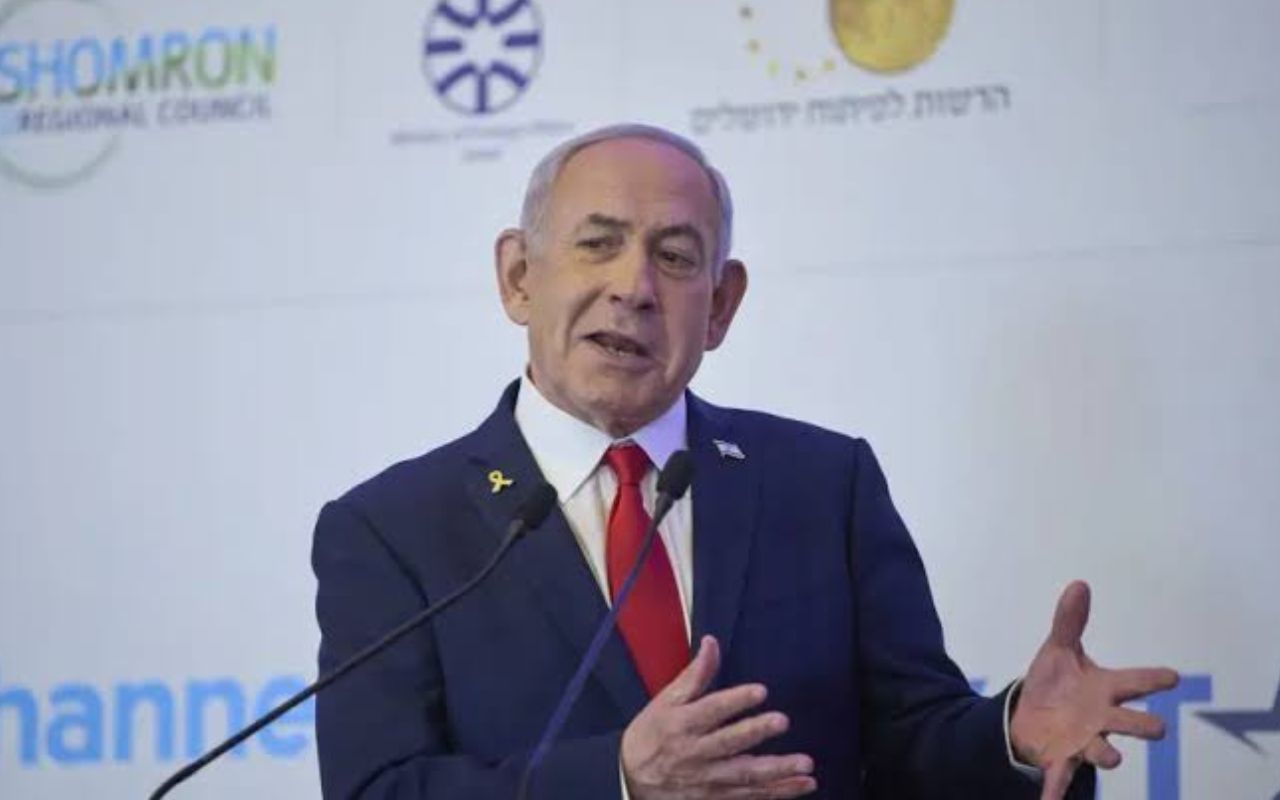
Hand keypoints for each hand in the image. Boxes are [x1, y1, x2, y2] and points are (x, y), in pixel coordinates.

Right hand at [621, 635, 816, 799]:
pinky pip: (750, 797)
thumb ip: (694, 675)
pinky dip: (777, 793)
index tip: (760, 691)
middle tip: (783, 721)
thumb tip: (712, 642)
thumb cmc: (652, 733)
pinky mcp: (716, 798)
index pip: (711, 710)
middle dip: (756, 733)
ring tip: (805, 763)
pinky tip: (803, 784)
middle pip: (729, 743)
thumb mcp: (665, 701)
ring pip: (745, 776)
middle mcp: (696, 753)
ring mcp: (707, 779)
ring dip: (777, 772)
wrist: (630, 780)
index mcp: (682, 723)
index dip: (735, 701)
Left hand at [1011, 581, 1179, 799]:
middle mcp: (1102, 718)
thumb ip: (1070, 621)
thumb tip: (1079, 584)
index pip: (1135, 681)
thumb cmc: (1056, 683)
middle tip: (1158, 729)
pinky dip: (1055, 792)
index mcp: (1105, 689)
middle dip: (1144, 726)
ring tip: (1112, 759)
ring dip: (1108, 755)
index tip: (1170, 677)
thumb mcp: (1059, 649)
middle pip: (1131, 723)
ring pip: (1103, 751)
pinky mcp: (1061, 758)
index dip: (1153, 679)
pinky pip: (1060, 777)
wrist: (1031, 713)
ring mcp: (1085, 740)